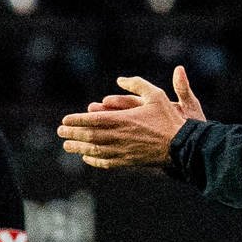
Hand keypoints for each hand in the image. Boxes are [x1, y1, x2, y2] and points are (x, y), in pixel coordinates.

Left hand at [58, 66, 203, 168]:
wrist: (182, 145)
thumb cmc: (169, 119)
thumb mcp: (156, 94)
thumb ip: (137, 84)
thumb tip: (120, 79)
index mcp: (123, 119)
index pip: (93, 120)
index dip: (77, 121)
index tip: (65, 120)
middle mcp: (119, 136)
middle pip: (89, 136)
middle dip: (73, 134)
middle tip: (59, 133)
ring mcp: (123, 151)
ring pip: (95, 150)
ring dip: (79, 148)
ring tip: (67, 146)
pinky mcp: (129, 161)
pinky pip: (107, 162)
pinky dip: (94, 160)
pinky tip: (87, 158)